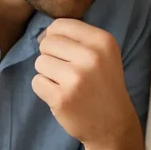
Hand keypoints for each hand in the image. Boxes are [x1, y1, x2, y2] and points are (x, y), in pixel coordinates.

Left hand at [32, 19, 137, 149]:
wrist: (114, 124)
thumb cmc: (104, 85)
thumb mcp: (104, 55)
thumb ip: (77, 40)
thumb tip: (41, 34)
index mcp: (103, 41)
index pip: (61, 25)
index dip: (56, 37)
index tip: (67, 53)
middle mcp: (91, 56)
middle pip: (47, 43)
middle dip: (52, 56)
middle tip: (69, 72)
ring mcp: (76, 78)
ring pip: (40, 62)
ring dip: (48, 74)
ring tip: (68, 85)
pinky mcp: (62, 97)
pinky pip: (37, 82)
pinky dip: (46, 90)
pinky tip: (63, 96)